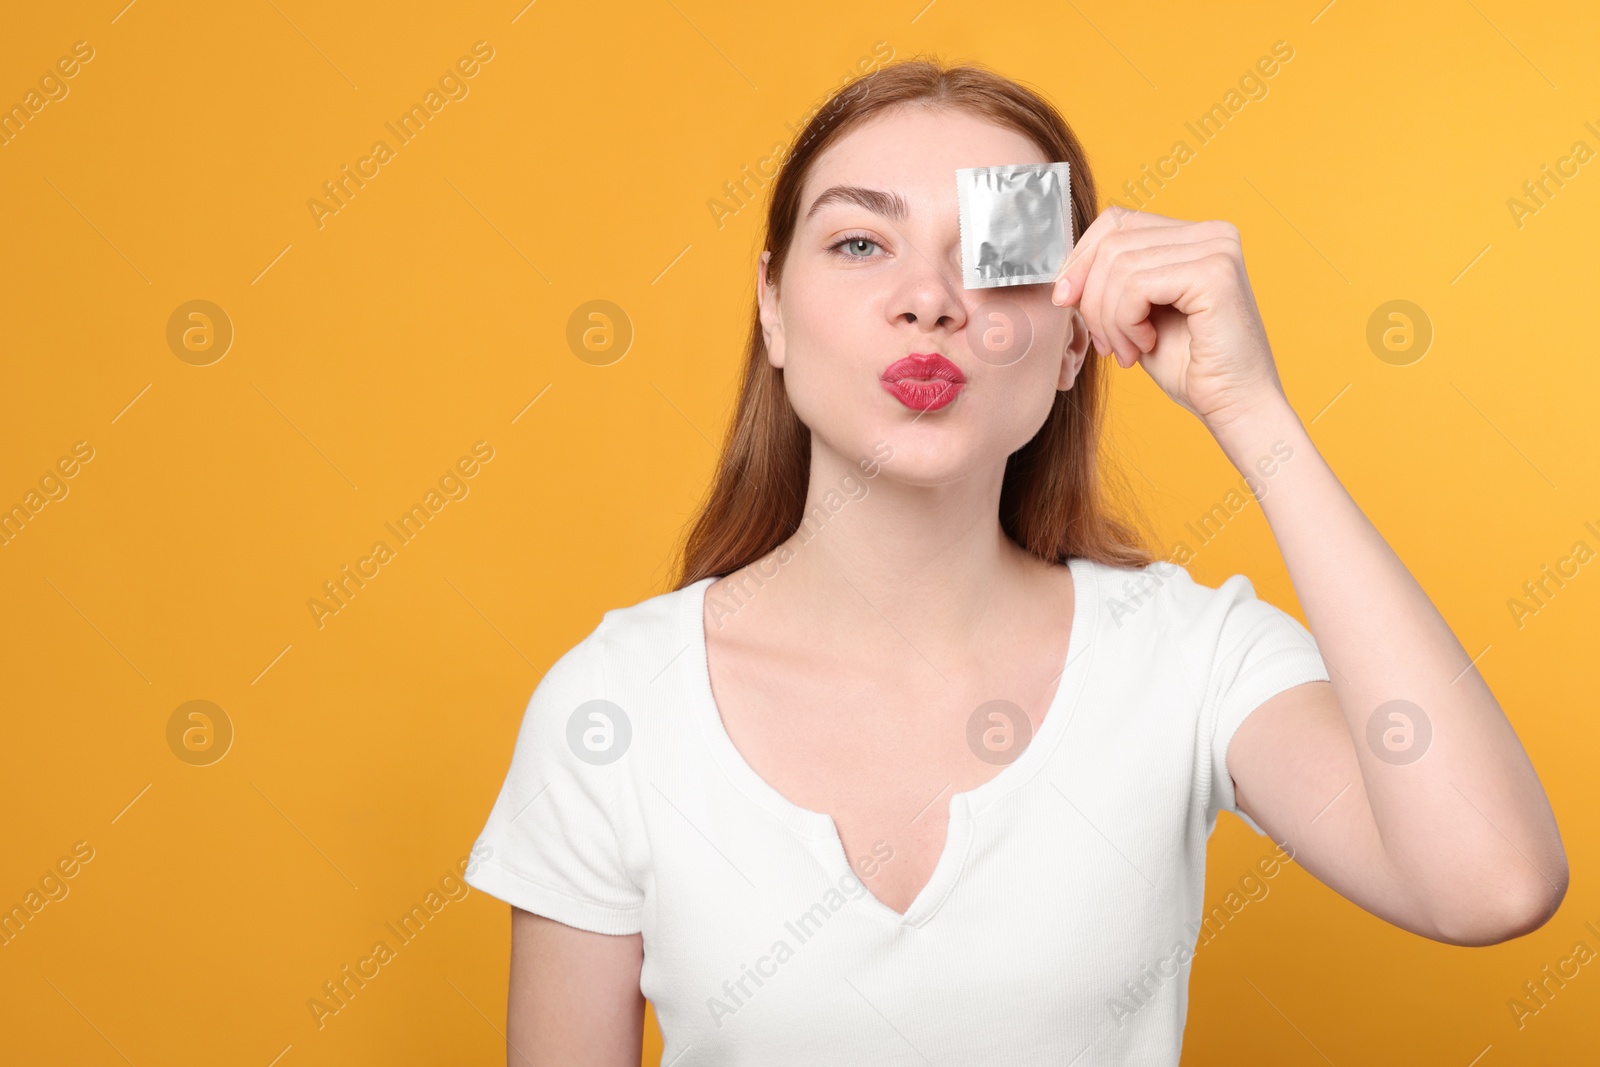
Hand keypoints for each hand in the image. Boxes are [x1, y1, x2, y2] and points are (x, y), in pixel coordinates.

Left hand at [1051, 205, 1286, 432]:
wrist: (1233, 406)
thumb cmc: (1188, 367)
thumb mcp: (1136, 314)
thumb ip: (1110, 280)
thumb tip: (1064, 268)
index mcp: (1195, 235)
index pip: (1117, 221)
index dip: (1081, 260)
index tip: (1067, 302)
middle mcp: (1212, 232)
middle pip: (1114, 240)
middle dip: (1092, 298)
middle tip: (1104, 343)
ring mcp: (1217, 248)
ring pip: (1119, 264)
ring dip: (1108, 318)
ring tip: (1126, 350)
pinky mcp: (1214, 273)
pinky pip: (1136, 285)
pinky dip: (1125, 322)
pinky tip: (1144, 345)